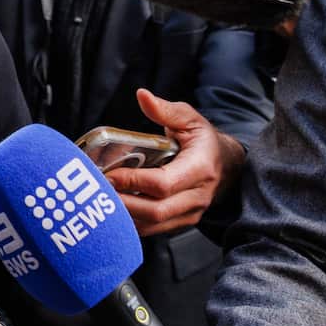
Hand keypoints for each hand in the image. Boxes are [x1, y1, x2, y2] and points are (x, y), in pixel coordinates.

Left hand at [104, 89, 246, 236]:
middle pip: (156, 211)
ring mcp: (190, 213)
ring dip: (124, 217)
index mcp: (200, 168)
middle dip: (123, 203)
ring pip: (153, 225)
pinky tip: (113, 211)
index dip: (134, 181)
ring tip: (99, 202)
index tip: (109, 175)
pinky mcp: (182, 222)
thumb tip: (142, 95)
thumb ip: (166, 110)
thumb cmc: (204, 140)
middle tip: (96, 192)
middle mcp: (197, 196)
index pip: (163, 183)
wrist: (229, 166)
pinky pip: (153, 230)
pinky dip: (131, 223)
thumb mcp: (190, 119)